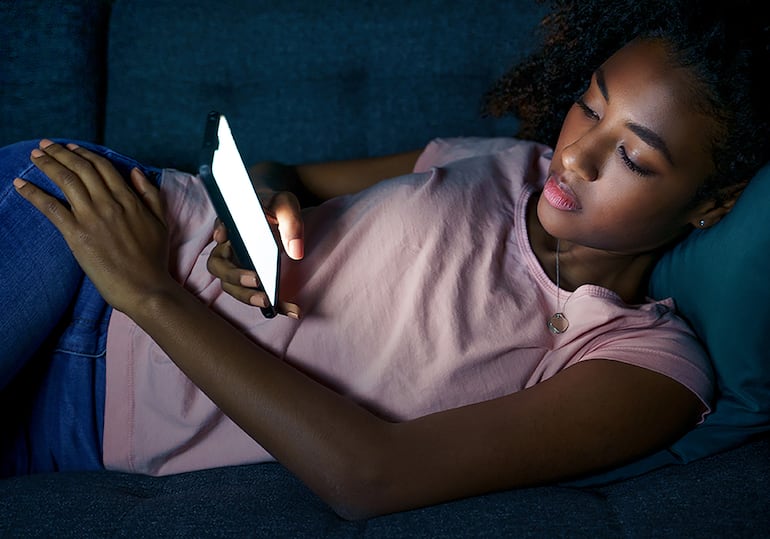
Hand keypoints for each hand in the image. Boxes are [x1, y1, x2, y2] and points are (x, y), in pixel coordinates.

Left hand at [14, 140, 172, 313]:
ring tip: (35, 156)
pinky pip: (51, 207)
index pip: (103, 167)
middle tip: (45, 145)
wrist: (145, 288)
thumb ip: (150, 194)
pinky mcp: (77, 235)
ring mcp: (92, 217)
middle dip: (60, 153)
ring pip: (66, 181)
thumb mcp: (161, 222)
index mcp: (130, 199)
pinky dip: (33, 193)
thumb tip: (135, 171)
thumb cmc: (154, 259)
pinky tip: (20, 184)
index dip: (84, 154)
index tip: (70, 147)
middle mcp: (109, 203)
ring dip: (48, 164)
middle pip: (81, 168)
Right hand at [207, 190, 302, 318]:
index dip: (218, 232)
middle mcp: (229, 249)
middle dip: (234, 276)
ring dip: (248, 297)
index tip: (223, 236)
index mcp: (233, 225)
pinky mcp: (254, 281)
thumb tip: (295, 252)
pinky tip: (294, 311)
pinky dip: (276, 306)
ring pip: (233, 287)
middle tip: (255, 280)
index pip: (220, 227)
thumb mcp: (286, 205)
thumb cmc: (276, 207)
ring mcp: (238, 267)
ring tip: (269, 302)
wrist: (278, 215)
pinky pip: (260, 296)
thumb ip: (291, 221)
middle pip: (220, 267)